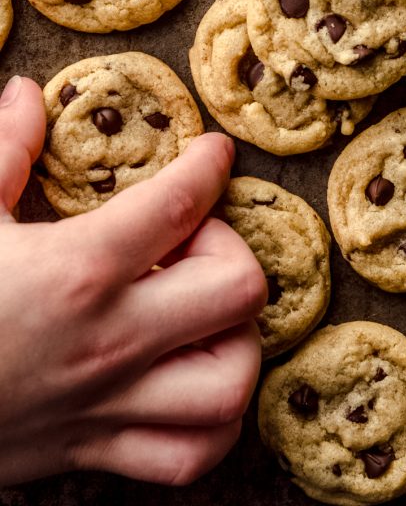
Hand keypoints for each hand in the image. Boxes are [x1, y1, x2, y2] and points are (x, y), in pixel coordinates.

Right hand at [0, 75, 266, 485]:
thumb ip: (1, 153)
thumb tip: (24, 94)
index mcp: (77, 271)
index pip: (181, 204)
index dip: (210, 165)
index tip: (214, 154)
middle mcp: (111, 341)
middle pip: (238, 290)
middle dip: (229, 251)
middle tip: (188, 241)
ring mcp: (111, 405)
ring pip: (232, 380)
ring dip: (232, 336)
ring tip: (194, 310)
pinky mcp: (98, 452)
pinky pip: (194, 453)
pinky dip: (211, 419)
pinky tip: (187, 378)